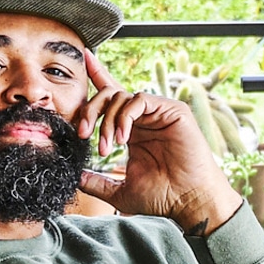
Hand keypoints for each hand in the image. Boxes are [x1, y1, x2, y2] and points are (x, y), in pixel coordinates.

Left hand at [77, 52, 241, 235]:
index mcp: (132, 130)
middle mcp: (144, 118)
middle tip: (82, 133)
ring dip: (107, 121)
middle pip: (110, 95)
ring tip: (109, 148)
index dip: (98, 76)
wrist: (188, 202)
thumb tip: (75, 177)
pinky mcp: (173, 111)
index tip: (84, 60)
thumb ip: (97, 183)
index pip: (112, 98)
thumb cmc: (162, 197)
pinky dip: (125, 117)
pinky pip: (140, 100)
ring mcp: (159, 113)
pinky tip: (123, 139)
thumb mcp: (120, 191)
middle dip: (90, 110)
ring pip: (122, 97)